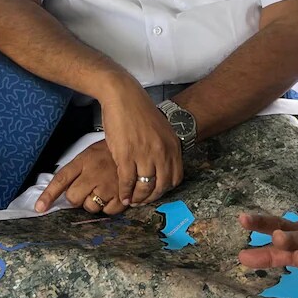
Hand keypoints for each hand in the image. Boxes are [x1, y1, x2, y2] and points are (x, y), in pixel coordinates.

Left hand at [35, 141, 124, 214]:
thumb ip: (76, 171)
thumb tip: (61, 191)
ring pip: (90, 207)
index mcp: (84, 161)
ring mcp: (108, 185)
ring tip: (102, 191)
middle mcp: (94, 173)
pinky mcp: (122, 195)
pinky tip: (113, 195)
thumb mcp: (89, 154)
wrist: (137, 149)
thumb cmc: (111, 153)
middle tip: (86, 190)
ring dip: (93, 203)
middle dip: (77, 198)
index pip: (61, 179)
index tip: (40, 207)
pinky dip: (109, 207)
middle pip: (73, 198)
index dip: (48, 195)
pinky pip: (108, 212)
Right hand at [99, 79, 182, 204]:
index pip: (175, 177)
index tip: (156, 193)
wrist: (123, 95)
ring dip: (138, 198)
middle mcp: (162, 152)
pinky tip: (122, 196)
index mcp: (172, 145)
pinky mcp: (126, 155)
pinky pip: (128, 181)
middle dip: (151, 197)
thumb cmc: (138, 110)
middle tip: (142, 201)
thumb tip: (160, 164)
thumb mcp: (159, 129)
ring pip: (145, 187)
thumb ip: (162, 147)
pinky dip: (125, 192)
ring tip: (131, 200)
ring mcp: (145, 154)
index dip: (165, 189)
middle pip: (161, 185)